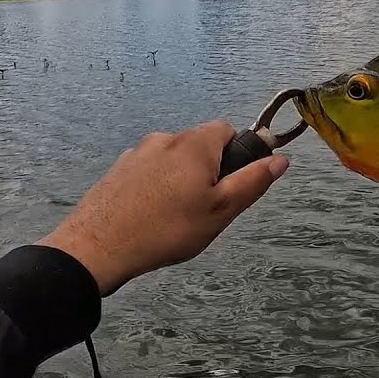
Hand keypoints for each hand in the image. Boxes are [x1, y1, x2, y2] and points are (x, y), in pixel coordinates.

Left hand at [36, 121, 288, 295]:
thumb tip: (280, 159)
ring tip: (174, 219)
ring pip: (173, 160)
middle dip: (208, 171)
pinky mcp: (117, 170)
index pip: (227, 130)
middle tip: (204, 210)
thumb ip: (252, 182)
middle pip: (200, 146)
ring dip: (181, 180)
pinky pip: (149, 172)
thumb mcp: (220, 211)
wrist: (98, 247)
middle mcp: (165, 138)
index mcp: (194, 143)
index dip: (236, 155)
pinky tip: (149, 217)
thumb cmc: (167, 229)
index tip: (230, 187)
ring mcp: (137, 153)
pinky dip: (156, 187)